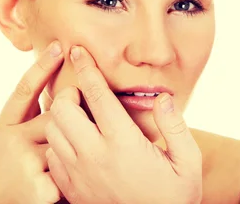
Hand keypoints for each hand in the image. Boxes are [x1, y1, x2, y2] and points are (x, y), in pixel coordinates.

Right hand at [0, 40, 64, 203]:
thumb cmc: (4, 170)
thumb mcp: (7, 140)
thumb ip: (28, 119)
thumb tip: (62, 94)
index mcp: (4, 126)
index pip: (24, 89)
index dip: (42, 66)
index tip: (58, 46)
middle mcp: (11, 141)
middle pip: (55, 114)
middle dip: (72, 111)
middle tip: (76, 113)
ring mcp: (26, 164)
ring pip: (67, 142)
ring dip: (71, 150)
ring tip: (59, 155)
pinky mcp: (41, 188)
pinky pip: (71, 171)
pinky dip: (71, 178)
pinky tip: (58, 183)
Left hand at [45, 45, 202, 203]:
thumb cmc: (174, 200)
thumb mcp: (188, 164)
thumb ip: (176, 128)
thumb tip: (162, 98)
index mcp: (124, 144)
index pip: (97, 95)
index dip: (87, 68)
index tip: (78, 50)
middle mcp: (95, 156)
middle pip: (63, 109)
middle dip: (69, 92)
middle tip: (83, 93)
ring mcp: (78, 174)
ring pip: (52, 130)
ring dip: (60, 116)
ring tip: (77, 114)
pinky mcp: (71, 189)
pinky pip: (51, 155)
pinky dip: (57, 142)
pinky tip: (75, 141)